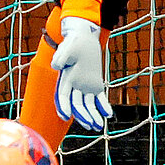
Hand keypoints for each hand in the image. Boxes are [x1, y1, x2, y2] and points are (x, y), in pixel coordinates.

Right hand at [50, 16, 111, 130]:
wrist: (84, 37)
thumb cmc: (74, 41)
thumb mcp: (68, 47)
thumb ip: (62, 56)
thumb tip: (56, 65)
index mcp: (66, 78)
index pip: (62, 96)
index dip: (63, 106)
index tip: (66, 116)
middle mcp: (74, 85)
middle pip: (77, 104)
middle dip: (82, 116)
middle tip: (89, 125)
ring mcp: (85, 86)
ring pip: (88, 105)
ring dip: (92, 116)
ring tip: (98, 126)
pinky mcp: (95, 84)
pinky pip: (99, 99)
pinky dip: (103, 107)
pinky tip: (108, 114)